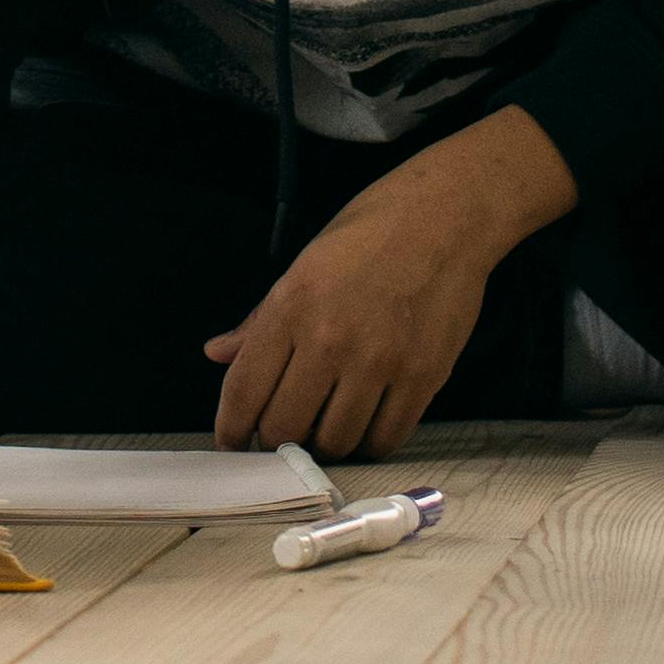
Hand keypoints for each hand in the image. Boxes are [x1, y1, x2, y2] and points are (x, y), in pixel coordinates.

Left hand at [209, 109, 575, 456]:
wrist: (447, 217)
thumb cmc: (371, 232)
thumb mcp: (304, 264)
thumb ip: (261, 318)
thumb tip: (217, 353)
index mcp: (292, 306)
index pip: (245, 388)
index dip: (232, 428)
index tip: (232, 443)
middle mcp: (330, 339)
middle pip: (285, 427)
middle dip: (276, 440)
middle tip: (282, 435)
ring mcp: (379, 362)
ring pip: (336, 442)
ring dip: (324, 445)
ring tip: (324, 430)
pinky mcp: (422, 377)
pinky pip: (386, 438)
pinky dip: (369, 444)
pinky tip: (364, 428)